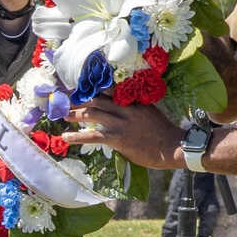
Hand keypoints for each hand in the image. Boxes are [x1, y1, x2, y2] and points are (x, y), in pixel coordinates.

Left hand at [66, 98, 183, 169]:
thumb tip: (122, 109)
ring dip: (75, 114)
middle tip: (67, 102)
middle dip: (80, 101)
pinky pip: (94, 136)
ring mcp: (121, 123)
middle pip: (97, 100)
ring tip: (63, 116)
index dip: (93, 91)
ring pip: (93, 114)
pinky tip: (66, 137)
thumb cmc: (163, 133)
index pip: (109, 91)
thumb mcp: (150, 113)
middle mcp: (125, 109)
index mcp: (133, 102)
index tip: (81, 90)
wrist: (173, 146)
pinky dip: (78, 136)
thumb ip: (135, 109)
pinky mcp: (119, 138)